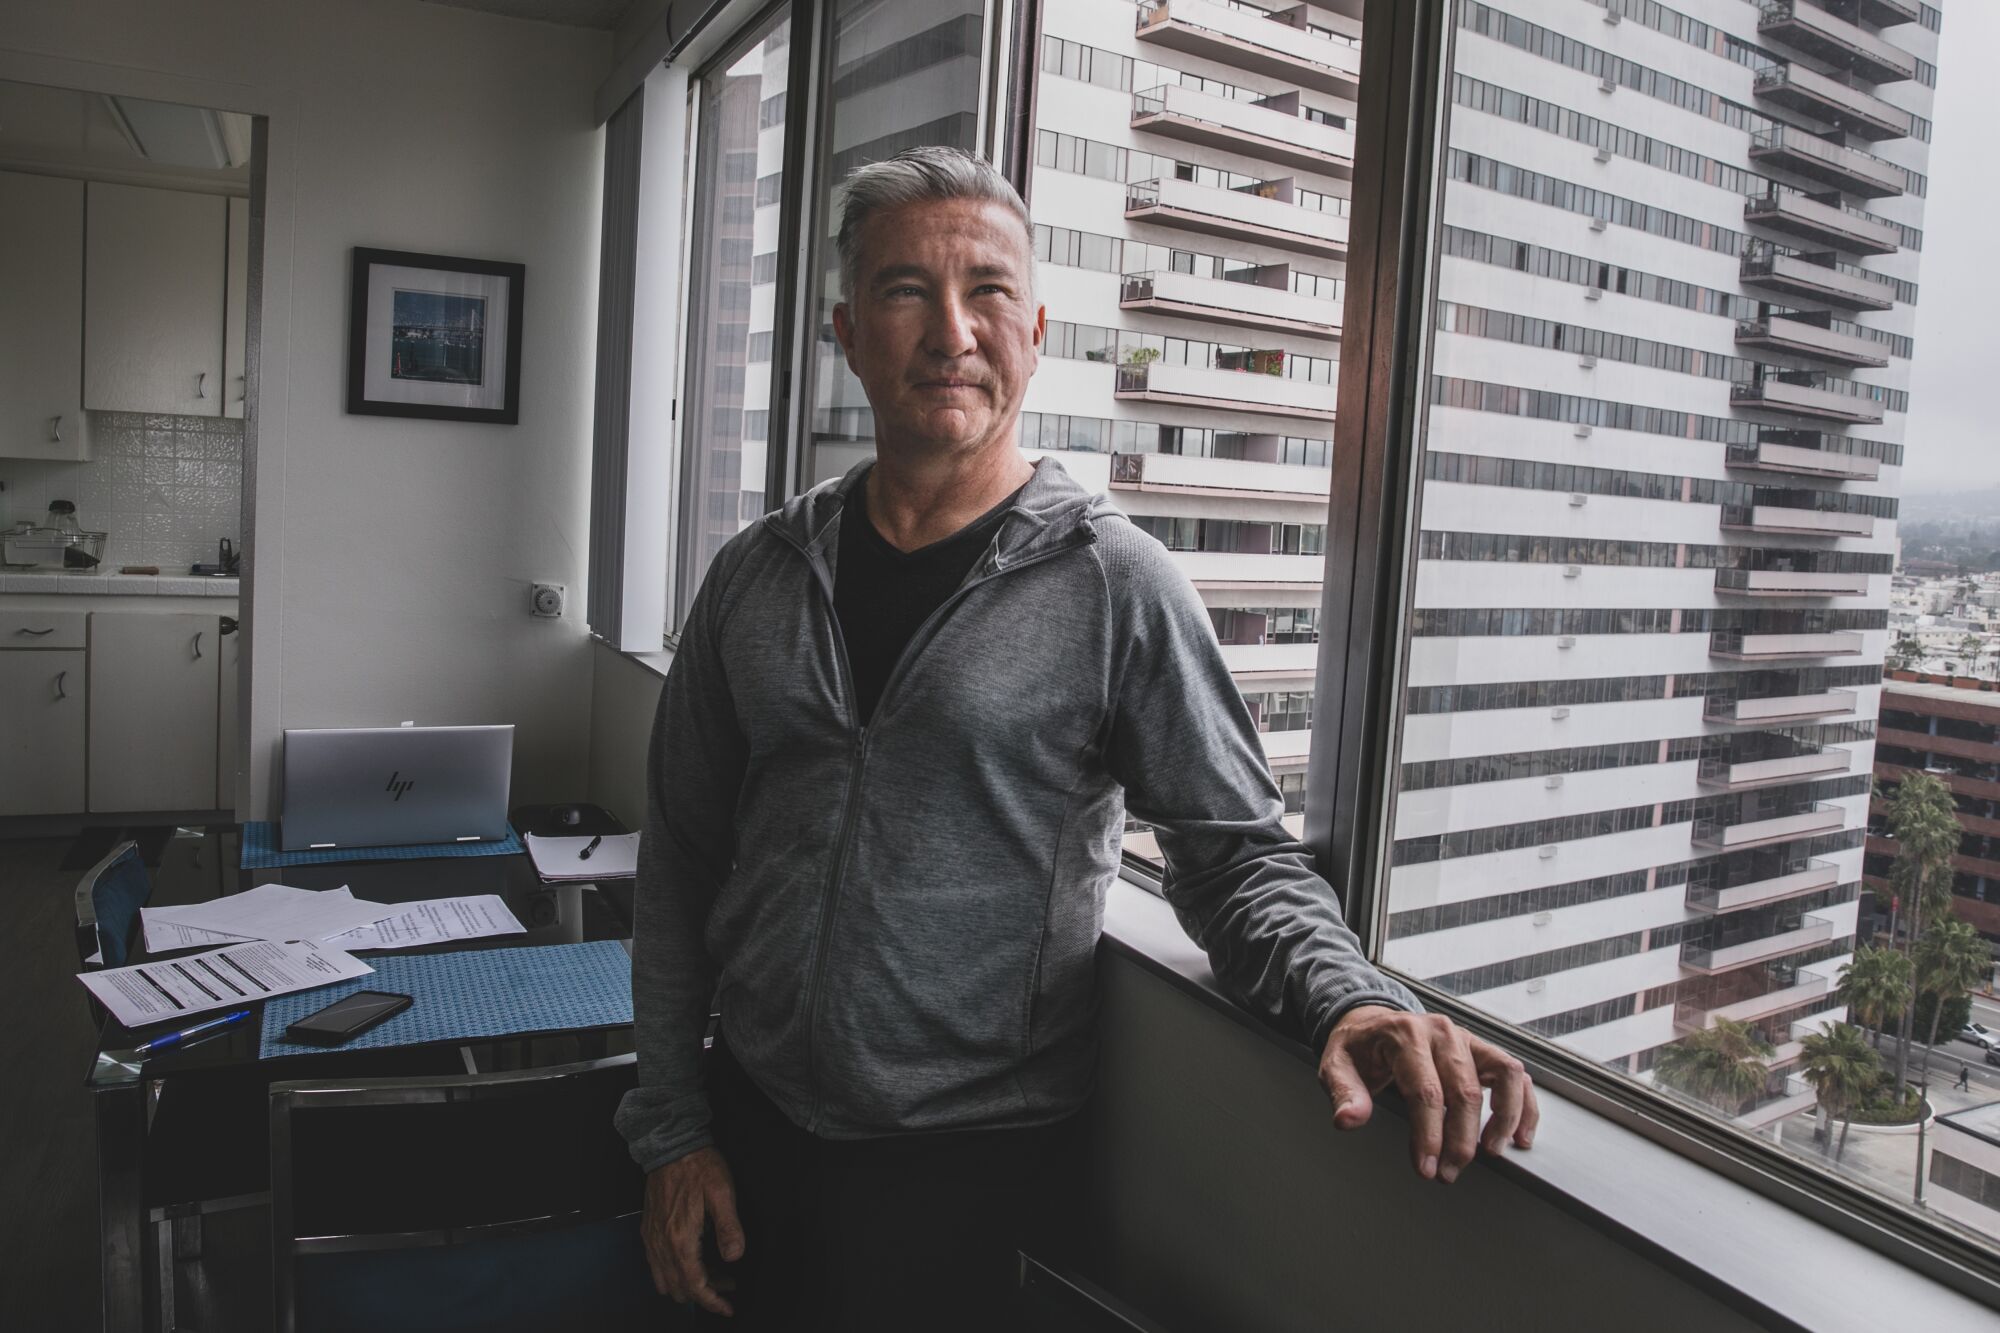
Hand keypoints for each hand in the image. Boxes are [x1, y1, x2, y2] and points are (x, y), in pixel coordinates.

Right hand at [641, 1146, 746, 1314]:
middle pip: (680, 1288)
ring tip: (713, 1274)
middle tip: (728, 1284)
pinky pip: (655, 1265)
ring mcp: (652, 1238)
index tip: (728, 1308)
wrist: (671, 1146)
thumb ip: (729, 1228)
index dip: (712, 1302)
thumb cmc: (699, 1167)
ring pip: (665, 1280)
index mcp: (681, 1238)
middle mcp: (662, 1244)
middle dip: (705, 1293)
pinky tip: (690, 1262)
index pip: (696, 1284)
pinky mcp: (648, 1231)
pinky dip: (672, 1274)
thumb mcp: (723, 1193)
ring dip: (688, 1285)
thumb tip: (734, 1256)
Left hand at [1318, 1005, 1537, 1182]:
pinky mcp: (1481, 1051)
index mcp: (1405, 1034)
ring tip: (1490, 1152)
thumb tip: (1349, 1120)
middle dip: (1460, 1139)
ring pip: (1503, 1076)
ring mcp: (1466, 1039)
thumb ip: (1344, 1093)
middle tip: (1448, 1172)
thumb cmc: (1357, 1049)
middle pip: (1464, 1090)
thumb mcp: (1336, 1066)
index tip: (1426, 1167)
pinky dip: (1523, 1105)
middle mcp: (1441, 1032)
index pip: (1426, 1091)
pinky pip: (1514, 1075)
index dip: (1429, 1134)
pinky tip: (1519, 1136)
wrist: (1371, 1025)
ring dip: (1502, 1119)